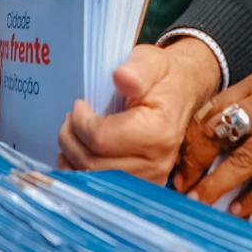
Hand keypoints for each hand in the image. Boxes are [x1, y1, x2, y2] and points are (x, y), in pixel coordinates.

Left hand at [56, 38, 223, 183]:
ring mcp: (150, 180)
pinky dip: (81, 172)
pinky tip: (78, 154)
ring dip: (72, 157)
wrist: (182, 95)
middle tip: (69, 119)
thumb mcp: (151, 62)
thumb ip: (137, 70)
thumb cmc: (162, 78)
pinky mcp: (142, 187)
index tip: (79, 104)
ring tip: (73, 134)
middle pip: (92, 163)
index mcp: (158, 132)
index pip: (100, 139)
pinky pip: (101, 189)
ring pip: (92, 179)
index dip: (79, 121)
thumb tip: (121, 77)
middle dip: (71, 139)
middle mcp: (156, 163)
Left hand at [173, 56, 251, 217]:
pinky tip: (240, 209)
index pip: (214, 111)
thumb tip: (222, 124)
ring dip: (218, 186)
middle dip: (196, 164)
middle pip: (221, 136)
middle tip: (182, 186)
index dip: (192, 139)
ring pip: (243, 162)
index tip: (181, 160)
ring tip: (200, 202)